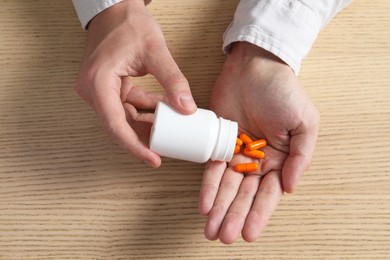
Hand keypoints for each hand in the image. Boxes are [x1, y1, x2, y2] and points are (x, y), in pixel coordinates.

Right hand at [74, 0, 196, 166]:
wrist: (115, 9)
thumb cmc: (127, 23)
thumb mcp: (155, 51)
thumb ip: (173, 80)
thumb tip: (187, 107)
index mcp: (98, 83)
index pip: (115, 125)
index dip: (134, 146)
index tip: (152, 158)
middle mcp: (93, 90)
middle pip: (119, 125)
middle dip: (144, 137)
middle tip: (167, 148)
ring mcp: (99, 90)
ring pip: (124, 118)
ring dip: (147, 123)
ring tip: (171, 128)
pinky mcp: (108, 87)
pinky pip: (127, 106)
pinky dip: (145, 110)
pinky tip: (163, 110)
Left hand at [199, 42, 319, 242]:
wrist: (256, 67)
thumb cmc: (285, 92)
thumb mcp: (305, 124)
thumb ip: (301, 157)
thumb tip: (289, 188)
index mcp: (281, 160)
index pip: (268, 194)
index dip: (258, 214)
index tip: (248, 234)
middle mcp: (258, 160)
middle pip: (245, 195)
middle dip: (234, 216)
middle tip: (224, 237)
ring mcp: (236, 152)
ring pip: (227, 186)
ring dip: (219, 208)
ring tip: (211, 229)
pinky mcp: (218, 141)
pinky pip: (212, 168)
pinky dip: (208, 186)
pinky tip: (204, 204)